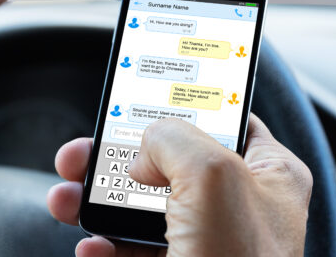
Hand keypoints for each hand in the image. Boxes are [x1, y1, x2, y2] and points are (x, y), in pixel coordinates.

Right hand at [47, 114, 312, 255]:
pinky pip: (131, 252)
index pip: (224, 119)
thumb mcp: (211, 175)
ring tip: (67, 199)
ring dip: (97, 203)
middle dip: (117, 158)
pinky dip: (104, 249)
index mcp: (269, 173)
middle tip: (83, 153)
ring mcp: (207, 245)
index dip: (181, 104)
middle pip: (167, 163)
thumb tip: (144, 150)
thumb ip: (173, 138)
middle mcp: (239, 206)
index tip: (140, 95)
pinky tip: (92, 248)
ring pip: (140, 210)